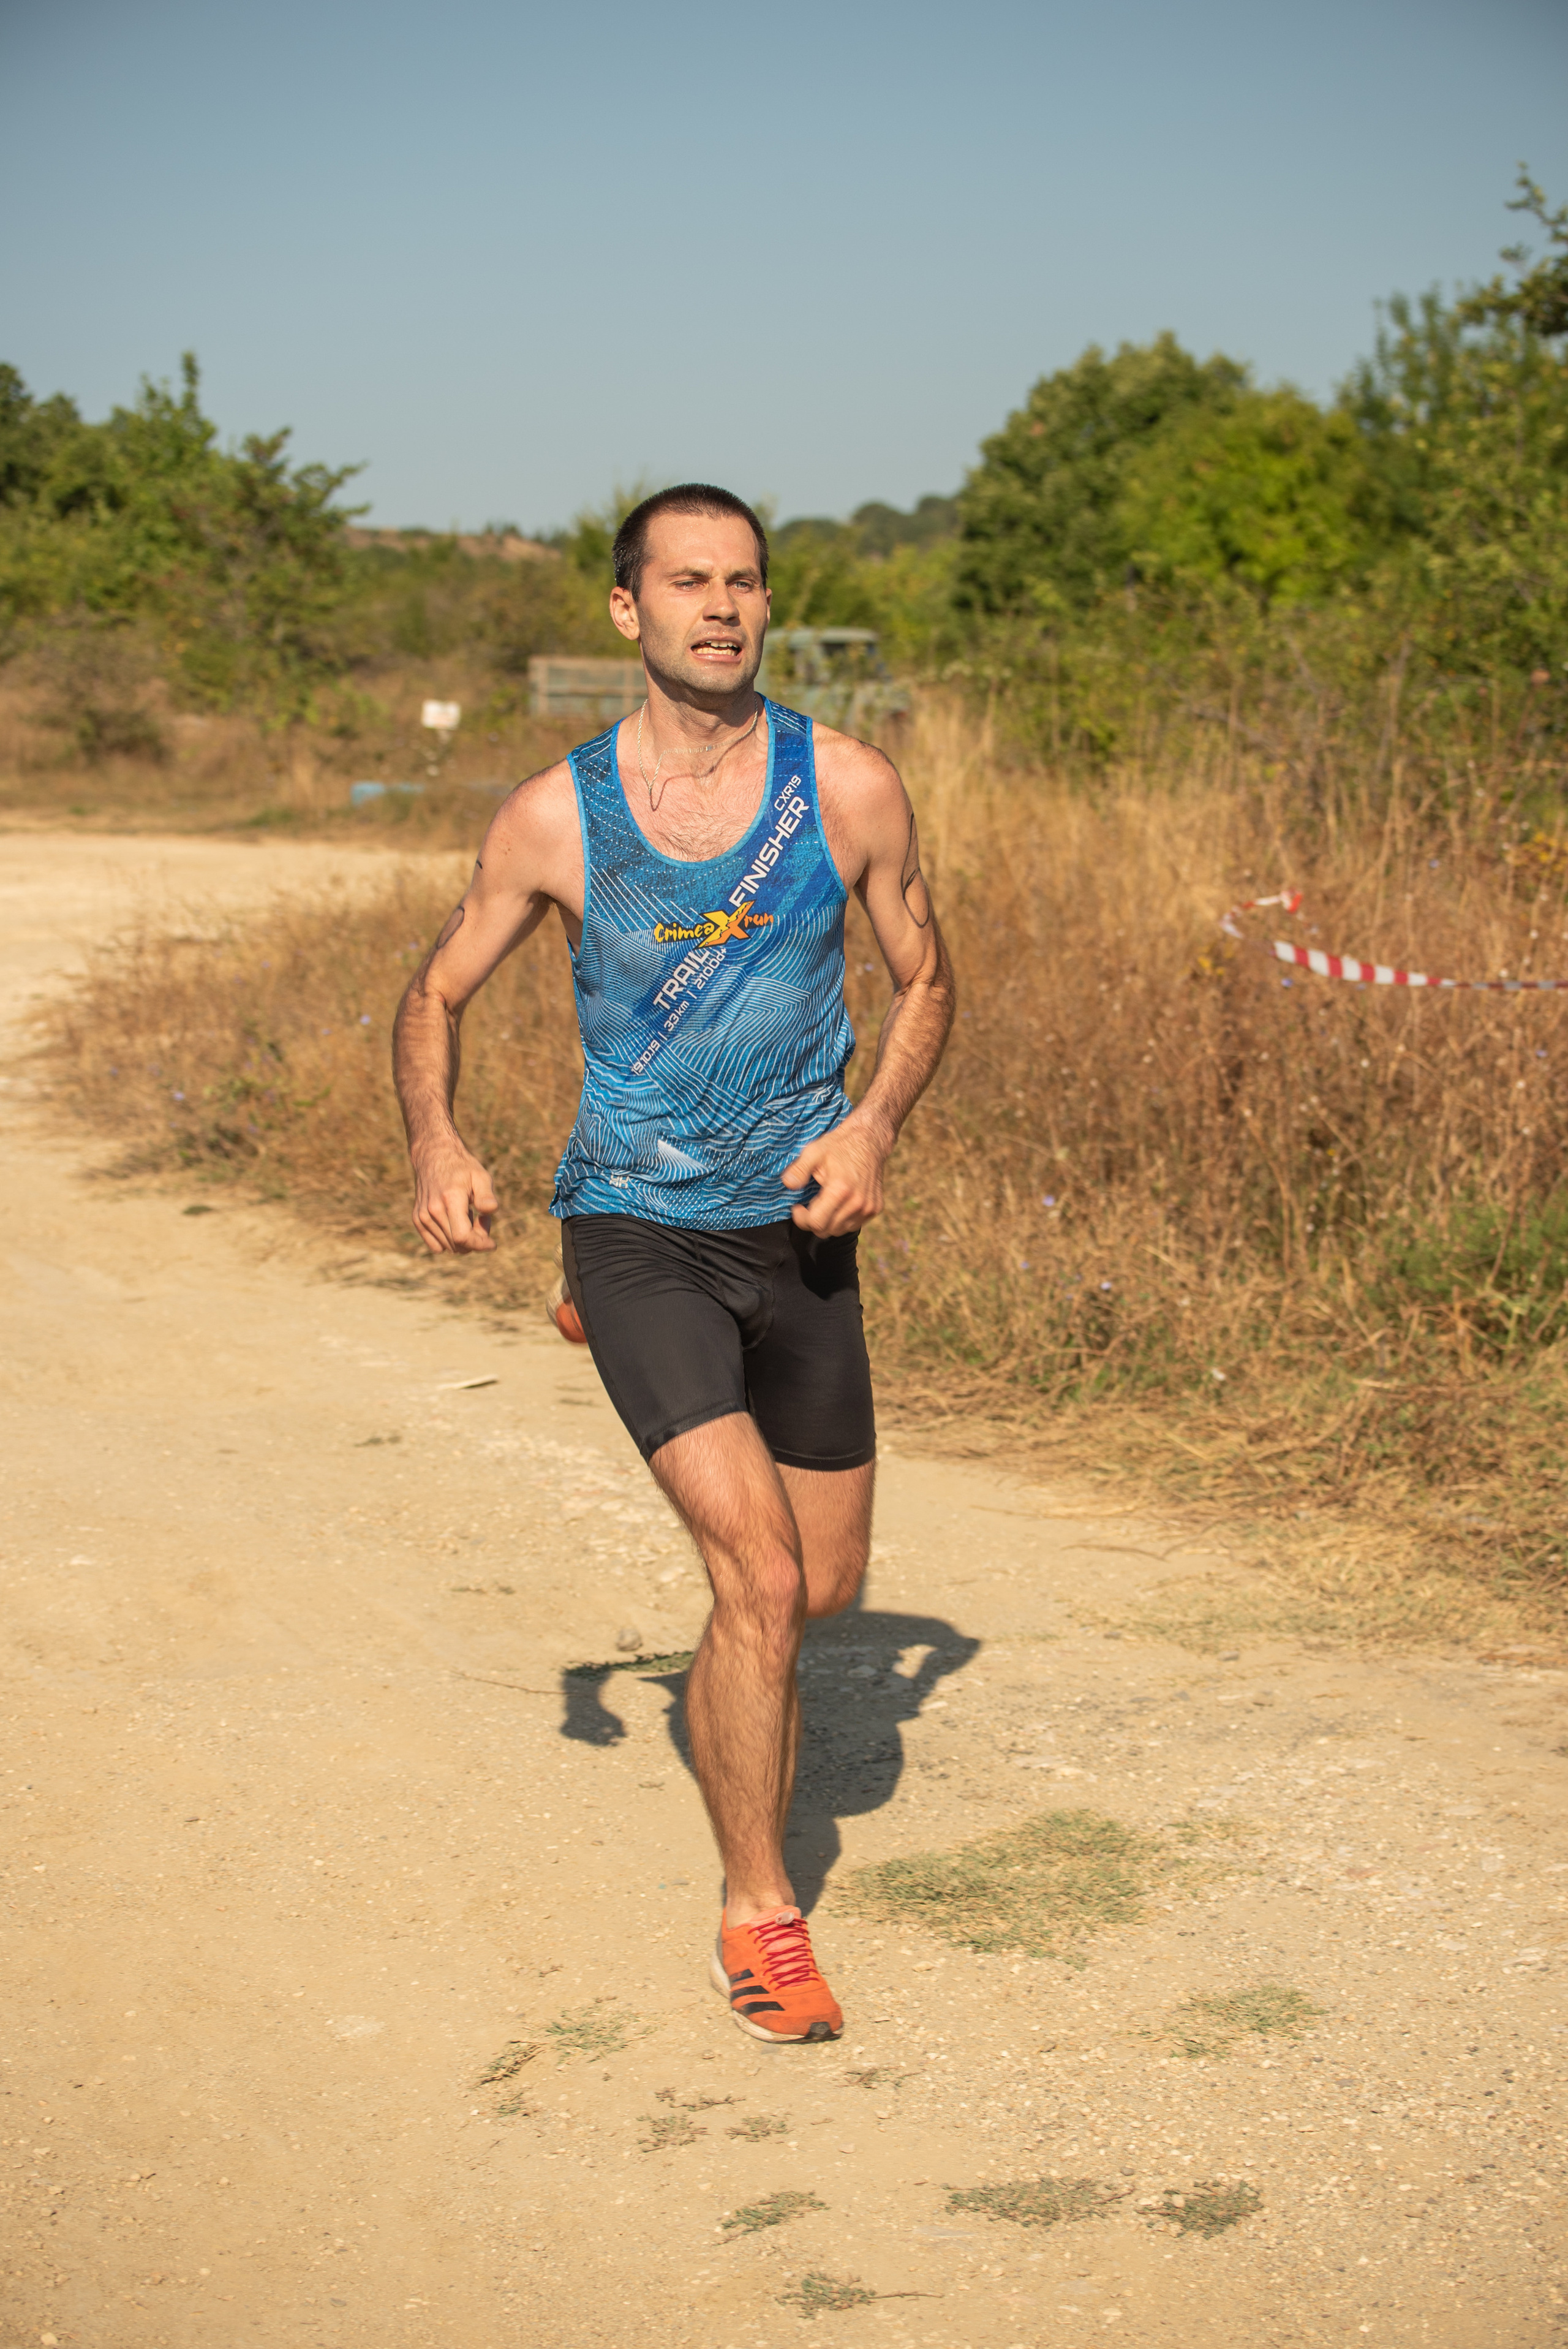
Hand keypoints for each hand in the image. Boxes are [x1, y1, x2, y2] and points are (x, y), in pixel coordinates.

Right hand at [411, 1137, 498, 1253]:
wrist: (434, 1156)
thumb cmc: (462, 1168)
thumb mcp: (480, 1176)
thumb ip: (486, 1195)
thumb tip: (491, 1211)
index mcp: (450, 1199)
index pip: (463, 1237)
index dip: (479, 1244)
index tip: (492, 1244)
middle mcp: (433, 1210)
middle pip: (457, 1244)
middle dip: (475, 1239)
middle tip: (482, 1219)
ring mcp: (423, 1216)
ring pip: (448, 1246)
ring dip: (463, 1239)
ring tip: (468, 1216)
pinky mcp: (418, 1219)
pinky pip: (436, 1246)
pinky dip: (449, 1241)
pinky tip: (455, 1222)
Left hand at [782, 1113, 890, 1235]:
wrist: (869, 1139)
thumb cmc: (839, 1145)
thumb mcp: (814, 1152)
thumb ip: (799, 1170)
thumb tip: (787, 1184)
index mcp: (840, 1190)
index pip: (816, 1223)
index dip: (801, 1219)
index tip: (797, 1208)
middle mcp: (857, 1203)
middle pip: (827, 1230)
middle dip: (813, 1221)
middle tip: (809, 1206)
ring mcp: (868, 1208)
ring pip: (840, 1230)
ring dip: (828, 1222)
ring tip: (824, 1203)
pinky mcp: (875, 1208)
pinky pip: (853, 1225)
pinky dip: (843, 1219)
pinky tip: (839, 1204)